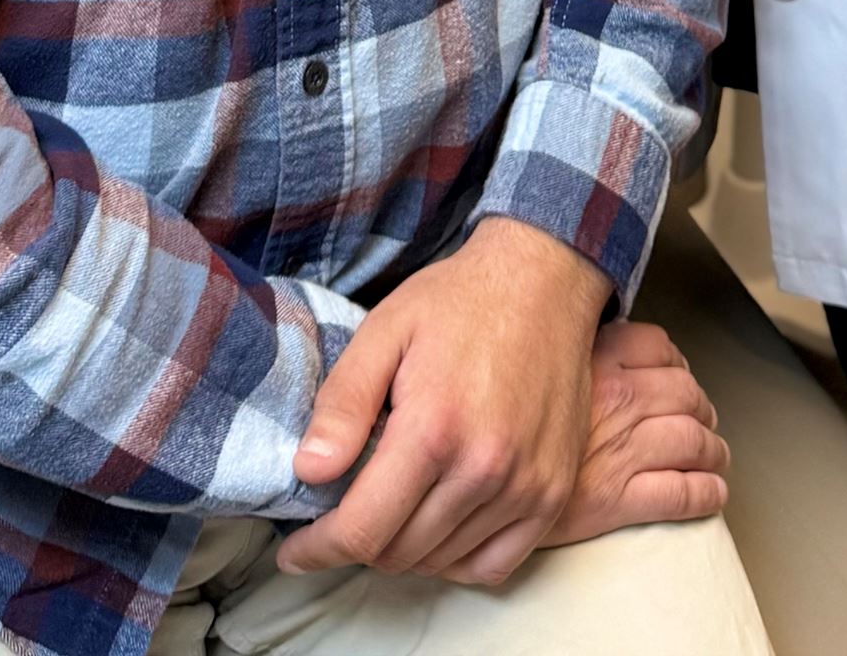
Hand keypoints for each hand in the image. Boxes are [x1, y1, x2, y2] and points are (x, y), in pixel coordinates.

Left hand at [278, 218, 609, 584]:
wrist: (543, 281)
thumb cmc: (458, 301)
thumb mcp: (386, 331)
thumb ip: (343, 402)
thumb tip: (307, 472)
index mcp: (434, 430)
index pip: (362, 530)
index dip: (318, 549)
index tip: (293, 551)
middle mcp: (484, 470)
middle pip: (399, 553)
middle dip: (357, 543)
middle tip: (341, 514)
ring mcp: (526, 488)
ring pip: (441, 563)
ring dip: (404, 549)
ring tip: (388, 508)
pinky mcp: (553, 493)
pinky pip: (494, 565)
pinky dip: (456, 560)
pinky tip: (437, 526)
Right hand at [437, 318, 731, 586]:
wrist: (462, 469)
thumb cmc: (486, 399)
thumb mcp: (519, 351)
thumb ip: (552, 341)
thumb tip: (566, 330)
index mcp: (596, 357)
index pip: (658, 346)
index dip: (674, 362)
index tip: (675, 372)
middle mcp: (617, 397)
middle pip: (685, 394)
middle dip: (700, 408)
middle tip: (701, 418)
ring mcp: (621, 447)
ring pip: (692, 441)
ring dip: (711, 449)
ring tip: (713, 455)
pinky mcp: (617, 497)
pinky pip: (681, 492)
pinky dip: (705, 492)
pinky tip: (712, 492)